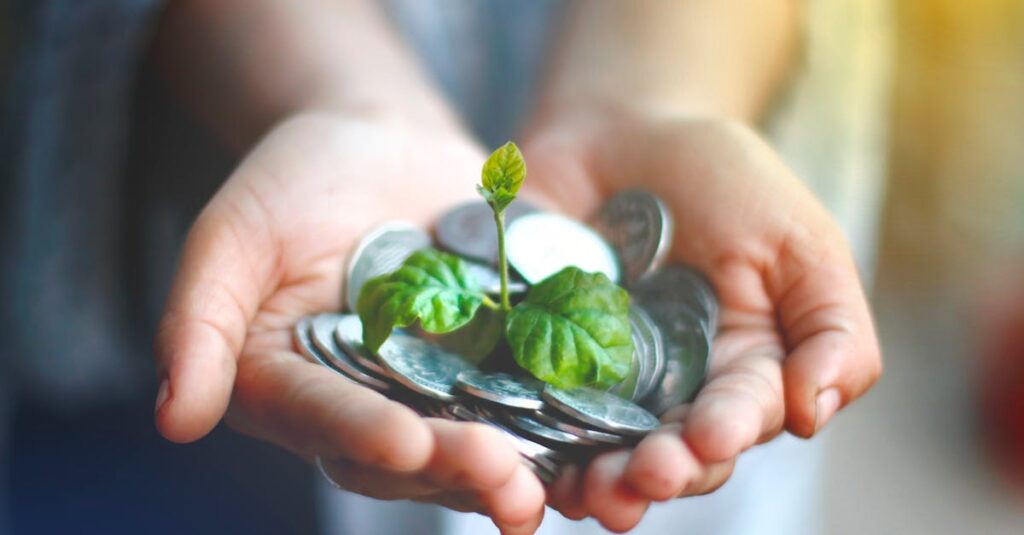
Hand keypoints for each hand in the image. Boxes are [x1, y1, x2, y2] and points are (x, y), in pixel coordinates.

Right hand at [154, 112, 545, 533]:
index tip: (405, 444)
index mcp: (290, 389)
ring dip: (510, 472)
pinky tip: (596, 446)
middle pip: (406, 454)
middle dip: (454, 467)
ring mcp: (433, 393)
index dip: (362, 434)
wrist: (379, 141)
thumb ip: (198, 321)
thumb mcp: (233, 234)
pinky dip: (558, 431)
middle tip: (504, 477)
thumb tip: (174, 419)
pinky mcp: (494, 369)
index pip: (323, 419)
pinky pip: (525, 406)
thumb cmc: (291, 181)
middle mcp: (362, 407)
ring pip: (469, 447)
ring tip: (547, 486)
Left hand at [521, 112, 881, 530]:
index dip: (725, 433)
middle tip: (645, 475)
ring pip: (600, 454)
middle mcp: (672, 396)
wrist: (620, 133)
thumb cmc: (722, 181)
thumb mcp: (797, 239)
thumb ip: (831, 327)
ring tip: (591, 490)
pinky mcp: (535, 367)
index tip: (709, 435)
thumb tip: (814, 413)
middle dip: (661, 472)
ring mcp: (600, 387)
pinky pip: (529, 416)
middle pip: (670, 456)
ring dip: (598, 482)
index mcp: (741, 374)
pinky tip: (525, 463)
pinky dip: (529, 446)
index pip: (739, 419)